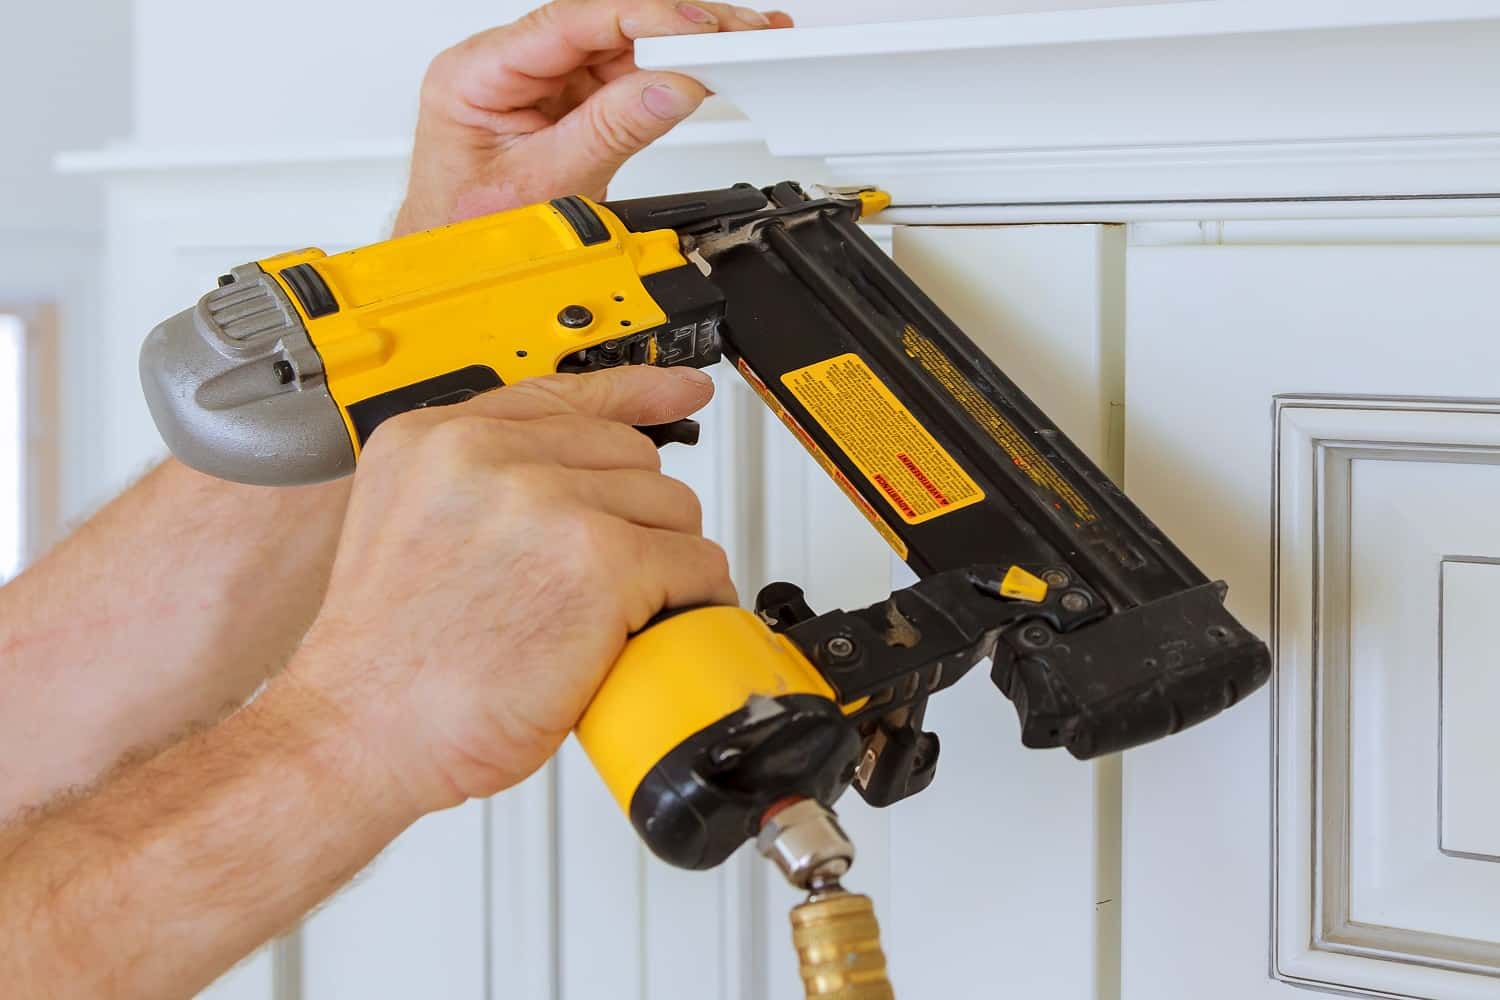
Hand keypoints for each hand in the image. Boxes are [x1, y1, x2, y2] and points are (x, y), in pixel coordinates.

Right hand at [288, 366, 735, 814]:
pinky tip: (644, 634)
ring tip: (607, 619)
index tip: (683, 390)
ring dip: (661, 566)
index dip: (636, 393)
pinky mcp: (598, 558)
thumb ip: (480, 489)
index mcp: (435, 440)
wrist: (358, 733)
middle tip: (601, 585)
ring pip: (670, 508)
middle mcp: (487, 454)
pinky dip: (688, 604)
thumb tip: (577, 482)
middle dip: (634, 521)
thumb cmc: (388, 665)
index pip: (562, 394)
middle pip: (629, 457)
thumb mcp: (411, 535)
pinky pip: (694, 564)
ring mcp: (544, 500)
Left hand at [394, 0, 792, 234]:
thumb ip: (611, 131)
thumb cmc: (470, 235)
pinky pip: (626, 76)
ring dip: (681, 49)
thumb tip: (671, 87)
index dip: (641, 17)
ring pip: (623, 47)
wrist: (459, 277)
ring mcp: (539, 82)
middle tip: (734, 33)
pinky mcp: (567, 103)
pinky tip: (707, 68)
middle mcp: (507, 67)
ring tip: (736, 50)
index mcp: (477, 74)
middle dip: (674, 28)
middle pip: (604, 25)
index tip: (694, 27)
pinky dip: (670, 74)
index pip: (570, 22)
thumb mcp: (546, 186)